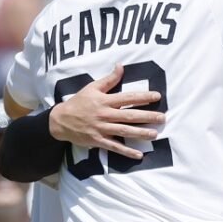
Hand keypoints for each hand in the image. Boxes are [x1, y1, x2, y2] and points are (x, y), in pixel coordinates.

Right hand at [49, 64, 163, 158]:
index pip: (127, 98)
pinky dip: (126, 152)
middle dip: (147, 116)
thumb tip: (121, 66)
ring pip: (124, 131)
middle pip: (129, 115)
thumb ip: (109, 79)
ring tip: (154, 134)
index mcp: (104, 101)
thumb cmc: (79, 102)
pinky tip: (139, 155)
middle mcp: (104, 115)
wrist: (60, 120)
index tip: (157, 96)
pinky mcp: (98, 141)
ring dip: (140, 133)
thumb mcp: (92, 88)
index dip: (142, 97)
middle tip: (162, 118)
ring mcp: (101, 129)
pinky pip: (114, 147)